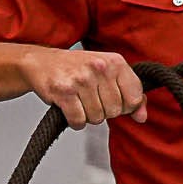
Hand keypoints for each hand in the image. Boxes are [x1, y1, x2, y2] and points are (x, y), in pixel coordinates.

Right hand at [21, 46, 146, 126]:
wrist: (40, 62)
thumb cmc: (78, 68)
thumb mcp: (110, 74)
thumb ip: (132, 94)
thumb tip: (142, 117)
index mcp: (116, 62)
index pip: (135, 98)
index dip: (125, 107)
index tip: (114, 101)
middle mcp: (100, 68)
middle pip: (115, 111)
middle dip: (104, 111)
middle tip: (91, 100)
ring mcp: (81, 79)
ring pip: (97, 118)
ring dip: (88, 116)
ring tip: (80, 102)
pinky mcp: (63, 91)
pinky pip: (79, 120)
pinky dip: (75, 121)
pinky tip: (70, 110)